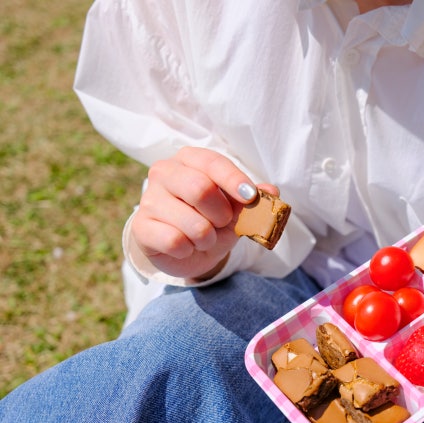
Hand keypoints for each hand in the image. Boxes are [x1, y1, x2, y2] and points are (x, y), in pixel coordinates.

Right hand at [131, 147, 277, 278]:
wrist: (187, 250)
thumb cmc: (213, 220)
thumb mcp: (237, 209)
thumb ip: (255, 199)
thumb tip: (272, 190)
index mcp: (190, 159)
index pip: (212, 162)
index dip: (234, 180)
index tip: (250, 197)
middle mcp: (164, 172)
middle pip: (200, 188)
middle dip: (221, 214)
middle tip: (223, 223)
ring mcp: (149, 199)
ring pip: (192, 222)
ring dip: (208, 238)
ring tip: (204, 238)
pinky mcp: (140, 227)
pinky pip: (176, 241)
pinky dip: (189, 250)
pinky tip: (185, 247)